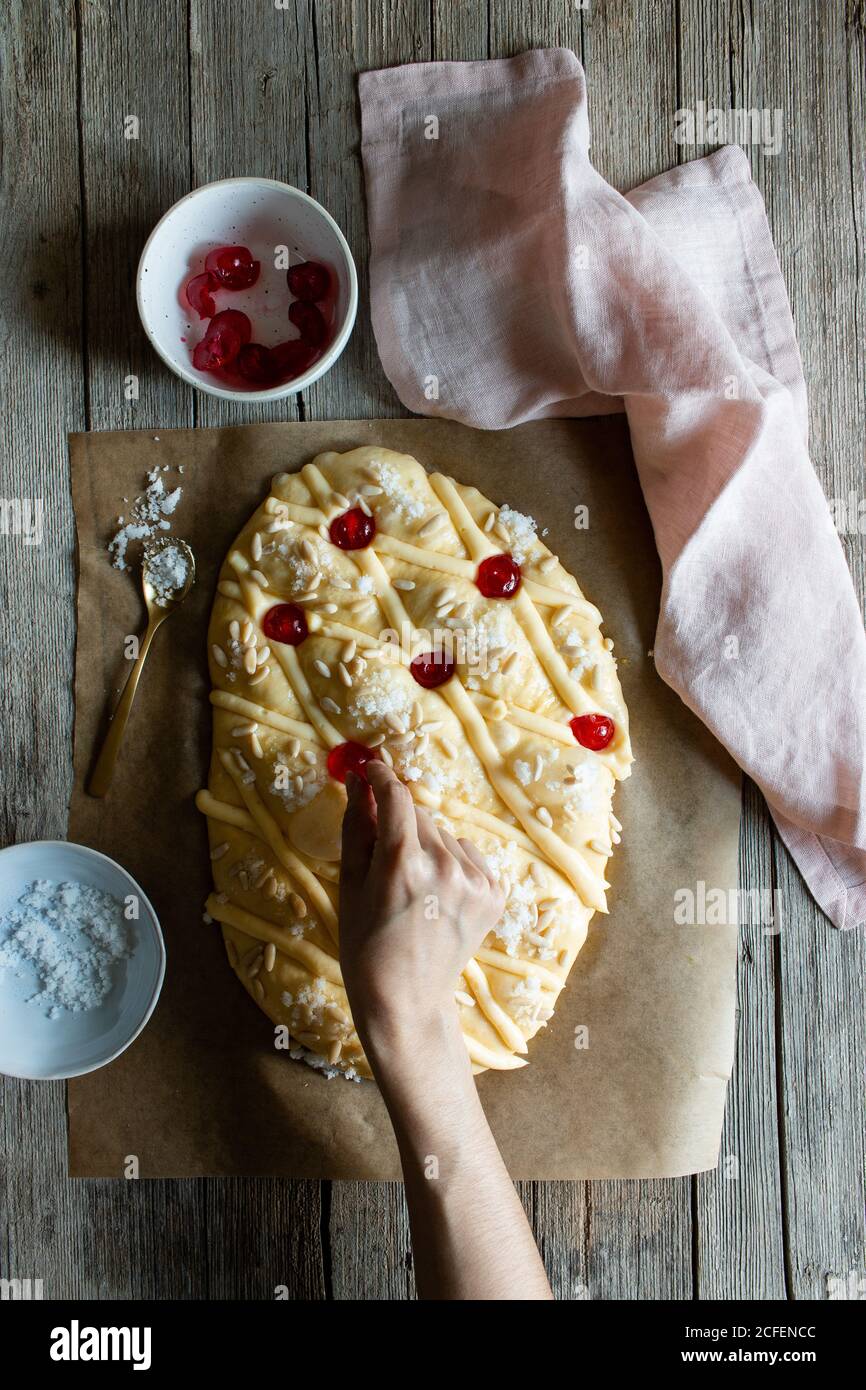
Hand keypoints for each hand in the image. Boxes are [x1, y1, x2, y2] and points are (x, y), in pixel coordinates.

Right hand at [338, 761, 503, 1048]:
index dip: (381, 776)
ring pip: (444, 836)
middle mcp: (445, 866)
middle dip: (400, 827)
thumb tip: (358, 780)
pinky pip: (468, 857)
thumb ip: (357, 826)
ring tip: (414, 890)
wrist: (406, 1000)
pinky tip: (437, 898)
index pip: (396, 796)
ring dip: (427, 848)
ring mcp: (476, 882)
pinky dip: (452, 866)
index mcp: (402, 864)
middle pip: (420, 817)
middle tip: (386, 863)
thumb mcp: (349, 885)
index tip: (370, 768)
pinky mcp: (494, 894)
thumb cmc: (365, 945)